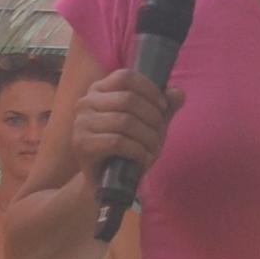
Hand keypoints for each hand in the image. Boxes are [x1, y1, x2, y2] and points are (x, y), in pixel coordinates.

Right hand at [67, 68, 181, 175]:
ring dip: (147, 137)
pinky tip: (143, 158)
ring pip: (125, 121)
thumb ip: (165, 107)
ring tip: (153, 149)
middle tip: (159, 134)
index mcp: (99, 90)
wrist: (106, 181)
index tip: (163, 107)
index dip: (150, 90)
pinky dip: (138, 151)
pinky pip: (117, 142)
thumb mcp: (150, 123)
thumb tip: (178, 93)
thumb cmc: (128, 147)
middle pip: (129, 99)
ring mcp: (81, 123)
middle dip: (153, 117)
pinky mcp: (82, 145)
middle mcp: (85, 102)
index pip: (126, 77)